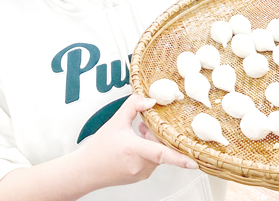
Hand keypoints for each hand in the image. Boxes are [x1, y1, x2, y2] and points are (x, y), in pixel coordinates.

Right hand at [78, 95, 197, 188]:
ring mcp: (140, 173)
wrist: (83, 172)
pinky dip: (148, 150)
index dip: (180, 158)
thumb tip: (149, 100)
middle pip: (161, 147)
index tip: (195, 161)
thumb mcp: (115, 122)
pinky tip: (137, 141)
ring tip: (138, 132)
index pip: (162, 154)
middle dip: (157, 134)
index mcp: (134, 151)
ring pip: (157, 153)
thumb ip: (133, 106)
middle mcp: (140, 165)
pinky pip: (152, 160)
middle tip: (144, 126)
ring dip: (152, 141)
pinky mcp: (139, 177)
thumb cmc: (97, 150)